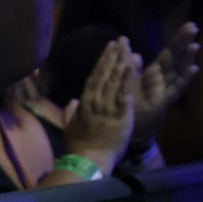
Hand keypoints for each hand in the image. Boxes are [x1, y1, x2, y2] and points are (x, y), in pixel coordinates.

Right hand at [61, 38, 139, 172]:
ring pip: (114, 80)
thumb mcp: (70, 127)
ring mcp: (107, 107)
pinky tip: (132, 65)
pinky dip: (128, 79)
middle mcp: (95, 101)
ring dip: (121, 62)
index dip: (102, 61)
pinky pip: (124, 93)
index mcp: (84, 103)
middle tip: (120, 39)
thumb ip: (72, 112)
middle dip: (113, 56)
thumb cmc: (78, 146)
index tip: (109, 48)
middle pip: (104, 74)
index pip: (93, 77)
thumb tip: (73, 100)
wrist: (87, 161)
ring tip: (128, 46)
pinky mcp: (120, 115)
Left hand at [132, 22, 199, 146]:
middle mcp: (161, 81)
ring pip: (177, 73)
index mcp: (152, 75)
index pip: (166, 54)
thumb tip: (136, 54)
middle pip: (173, 59)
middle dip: (182, 43)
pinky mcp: (162, 103)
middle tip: (193, 26)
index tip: (187, 24)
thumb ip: (132, 69)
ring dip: (186, 59)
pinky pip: (174, 90)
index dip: (176, 41)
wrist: (129, 131)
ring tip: (195, 45)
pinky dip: (184, 80)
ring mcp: (164, 92)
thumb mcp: (128, 84)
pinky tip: (194, 69)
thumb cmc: (129, 106)